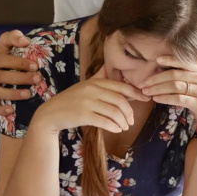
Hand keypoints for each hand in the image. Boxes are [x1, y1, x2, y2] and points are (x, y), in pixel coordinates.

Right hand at [0, 30, 41, 115]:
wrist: (0, 68)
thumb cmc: (7, 54)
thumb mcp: (8, 41)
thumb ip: (14, 36)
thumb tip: (25, 41)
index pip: (5, 60)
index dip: (20, 63)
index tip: (35, 65)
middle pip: (4, 77)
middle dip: (22, 78)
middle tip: (38, 79)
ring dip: (14, 94)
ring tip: (28, 94)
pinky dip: (1, 110)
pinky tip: (12, 110)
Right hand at [31, 66, 150, 134]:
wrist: (51, 113)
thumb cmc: (70, 100)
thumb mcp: (84, 85)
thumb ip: (98, 76)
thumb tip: (109, 65)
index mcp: (95, 82)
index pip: (121, 86)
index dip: (135, 93)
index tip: (145, 99)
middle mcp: (92, 90)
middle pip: (120, 100)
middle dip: (129, 112)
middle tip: (131, 121)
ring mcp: (87, 102)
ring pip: (114, 112)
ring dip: (123, 122)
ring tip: (124, 127)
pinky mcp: (83, 115)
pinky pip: (105, 121)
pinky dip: (114, 127)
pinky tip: (117, 130)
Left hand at [140, 56, 196, 135]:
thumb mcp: (195, 88)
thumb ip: (184, 79)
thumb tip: (161, 73)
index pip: (183, 62)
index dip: (170, 59)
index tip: (157, 59)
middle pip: (174, 74)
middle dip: (156, 78)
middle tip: (143, 83)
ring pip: (174, 86)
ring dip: (157, 88)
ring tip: (146, 92)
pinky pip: (178, 98)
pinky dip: (165, 98)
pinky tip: (156, 99)